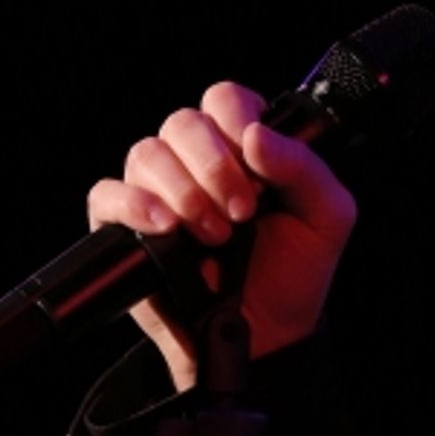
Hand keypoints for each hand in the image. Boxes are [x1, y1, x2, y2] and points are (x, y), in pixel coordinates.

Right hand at [86, 81, 356, 388]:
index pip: (225, 100)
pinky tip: (165, 226)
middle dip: (213, 164)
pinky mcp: (125, 226)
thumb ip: (303, 167)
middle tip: (242, 211)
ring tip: (215, 235)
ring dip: (183, 190)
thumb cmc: (295, 273)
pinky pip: (107, 194)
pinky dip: (134, 204)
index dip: (236, 122)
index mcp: (243, 147)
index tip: (259, 170)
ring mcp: (158, 191)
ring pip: (146, 153)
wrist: (267, 335)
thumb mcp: (326, 216)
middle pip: (182, 122)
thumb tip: (255, 134)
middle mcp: (196, 162)